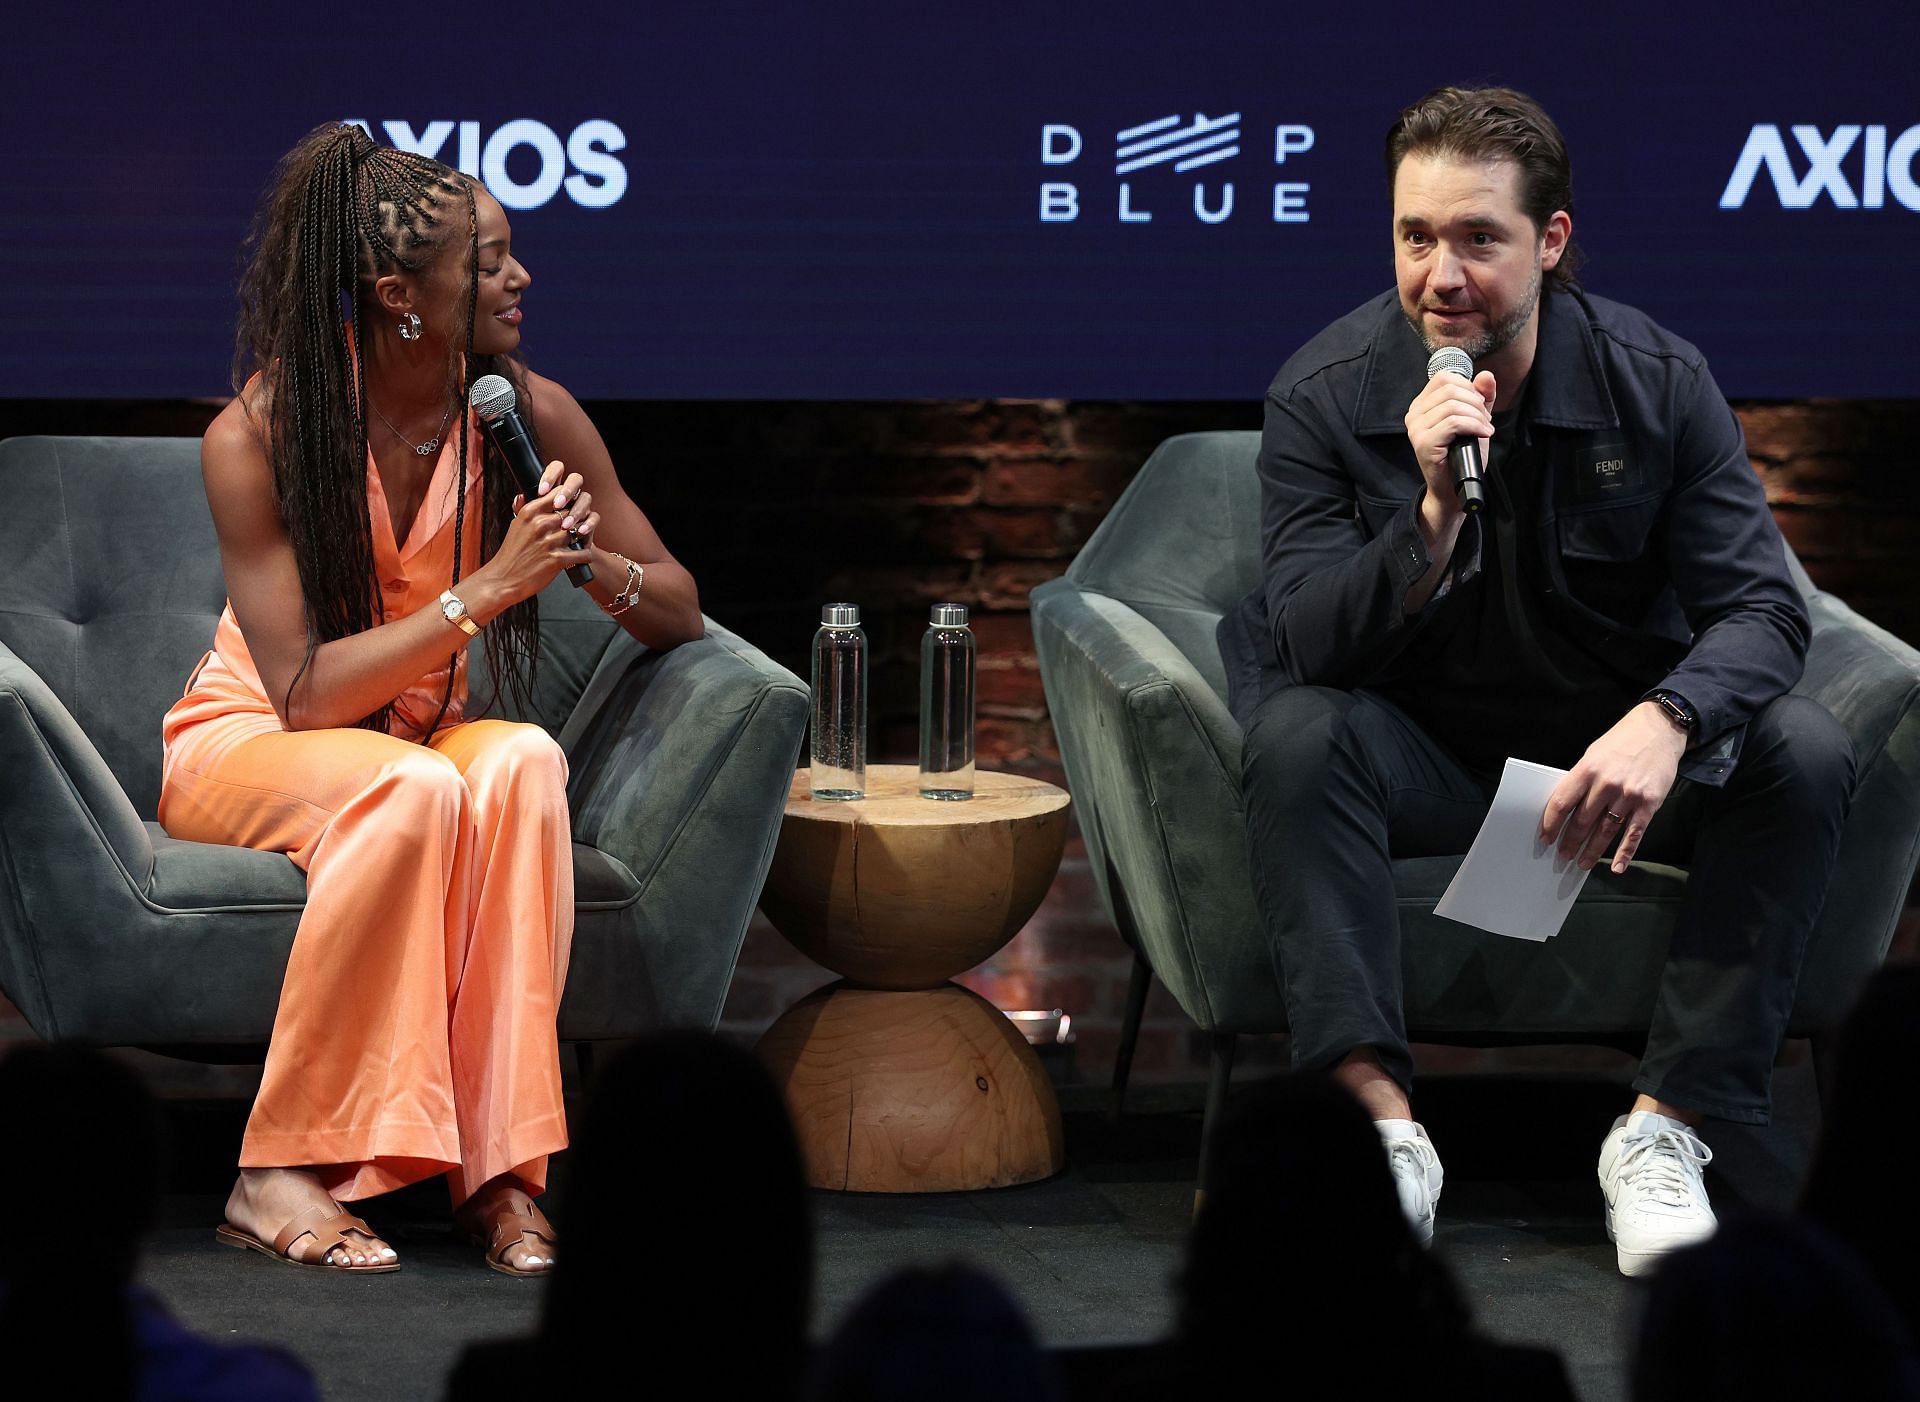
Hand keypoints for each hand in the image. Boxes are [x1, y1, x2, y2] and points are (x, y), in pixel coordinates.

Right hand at [472, 462, 594, 608]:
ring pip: (579, 532)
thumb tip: (530, 495)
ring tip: (579, 543)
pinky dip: (585, 555)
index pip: (559, 494)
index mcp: (530, 512)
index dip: (569, 500)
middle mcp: (539, 524)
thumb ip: (527, 510)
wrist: (503, 579)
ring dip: (582, 538)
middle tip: (578, 528)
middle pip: (572, 513)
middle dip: (577, 521)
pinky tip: (580, 556)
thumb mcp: (516, 525)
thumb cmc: (512, 553)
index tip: (570, 508)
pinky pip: (583, 552)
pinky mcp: (556, 559)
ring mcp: (548, 542)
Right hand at [1404, 368, 1495, 531]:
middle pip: (1451, 388)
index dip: (1468, 387)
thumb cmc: (1463, 455)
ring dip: (1477, 417)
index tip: (1479, 408)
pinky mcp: (1423, 443)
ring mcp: (1416, 429)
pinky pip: (1454, 423)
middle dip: (1476, 403)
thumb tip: (1486, 375)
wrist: (1456, 488)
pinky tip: (1483, 434)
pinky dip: (1474, 426)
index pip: (1445, 378)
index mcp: (1422, 405)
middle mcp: (1414, 414)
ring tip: (1484, 430)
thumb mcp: (1475, 420)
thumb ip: (1480, 397)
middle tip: (1485, 421)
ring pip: (1454, 405)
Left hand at [1539, 703, 1688, 873]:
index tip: (1546, 837)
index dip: (1551, 823)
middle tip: (1563, 855)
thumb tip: (1567, 807)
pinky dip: (1625, 853)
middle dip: (1571, 841)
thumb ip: (1582, 780)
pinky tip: (1616, 866)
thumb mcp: (1593, 754)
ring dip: (1593, 850)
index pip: (1561, 803)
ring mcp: (1629, 795)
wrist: (1659, 729)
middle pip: (1582, 821)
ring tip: (1583, 863)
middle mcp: (1606, 784)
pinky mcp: (1649, 803)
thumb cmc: (1622, 742)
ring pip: (1606, 831)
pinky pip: (1634, 833)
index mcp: (1587, 769)